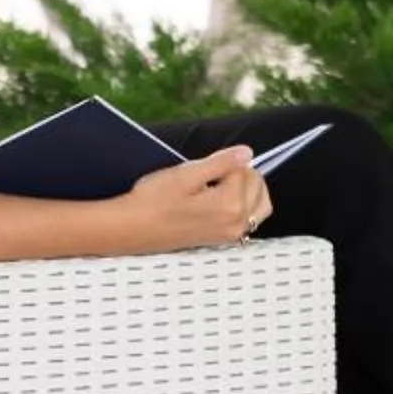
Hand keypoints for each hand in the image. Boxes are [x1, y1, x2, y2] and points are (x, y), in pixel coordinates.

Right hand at [123, 146, 271, 250]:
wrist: (133, 229)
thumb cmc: (154, 200)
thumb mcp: (186, 174)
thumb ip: (221, 163)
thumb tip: (247, 153)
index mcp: (230, 204)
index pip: (245, 169)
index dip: (225, 161)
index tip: (203, 168)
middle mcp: (236, 223)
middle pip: (257, 185)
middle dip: (239, 173)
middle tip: (210, 175)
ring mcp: (231, 234)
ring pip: (259, 204)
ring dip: (247, 189)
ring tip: (219, 185)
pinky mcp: (224, 240)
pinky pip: (248, 219)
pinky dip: (243, 206)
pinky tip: (219, 201)